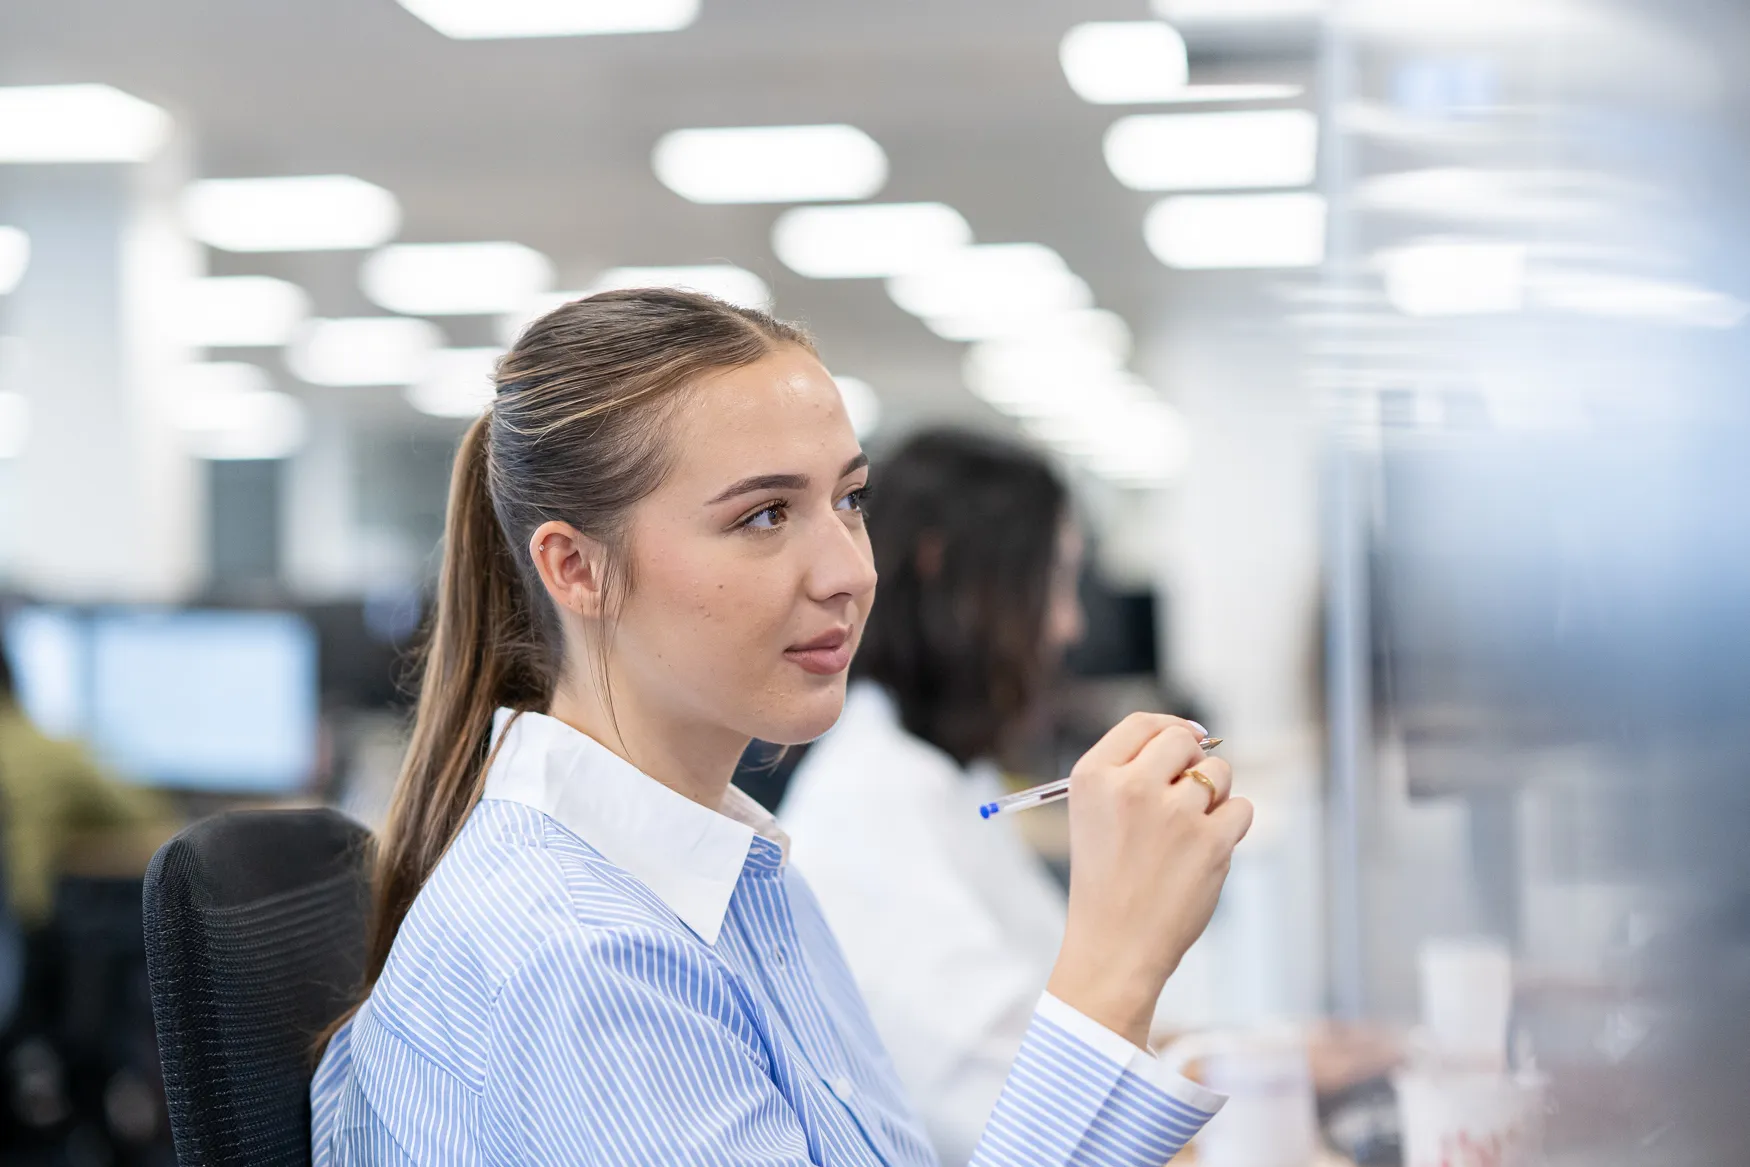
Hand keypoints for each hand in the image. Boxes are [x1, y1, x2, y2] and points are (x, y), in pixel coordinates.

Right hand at [1046, 714, 1252, 1049]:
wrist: (1115, 946)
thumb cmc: (1106, 881)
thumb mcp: (1092, 814)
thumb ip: (1129, 771)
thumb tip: (1189, 737)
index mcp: (1093, 777)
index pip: (1141, 723)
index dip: (1171, 727)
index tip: (1188, 738)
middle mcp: (1131, 787)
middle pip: (1182, 741)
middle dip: (1193, 761)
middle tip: (1187, 793)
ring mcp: (1173, 813)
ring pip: (1218, 772)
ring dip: (1214, 795)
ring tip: (1190, 831)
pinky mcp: (1210, 842)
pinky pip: (1241, 808)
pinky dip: (1232, 825)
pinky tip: (1208, 848)